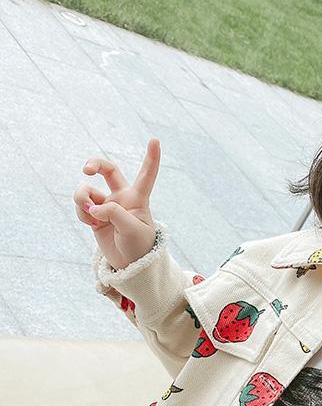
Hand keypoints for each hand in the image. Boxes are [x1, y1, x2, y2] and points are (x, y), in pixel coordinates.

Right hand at [73, 137, 161, 270]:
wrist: (130, 265)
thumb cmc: (139, 247)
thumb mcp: (132, 230)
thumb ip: (114, 214)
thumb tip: (94, 206)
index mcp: (138, 199)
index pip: (146, 175)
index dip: (151, 158)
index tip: (155, 140)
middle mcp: (122, 198)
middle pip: (107, 170)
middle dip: (94, 164)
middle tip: (86, 170)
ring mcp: (106, 205)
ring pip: (87, 191)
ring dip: (82, 198)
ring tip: (89, 213)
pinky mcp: (94, 214)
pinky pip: (81, 206)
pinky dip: (82, 213)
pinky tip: (91, 223)